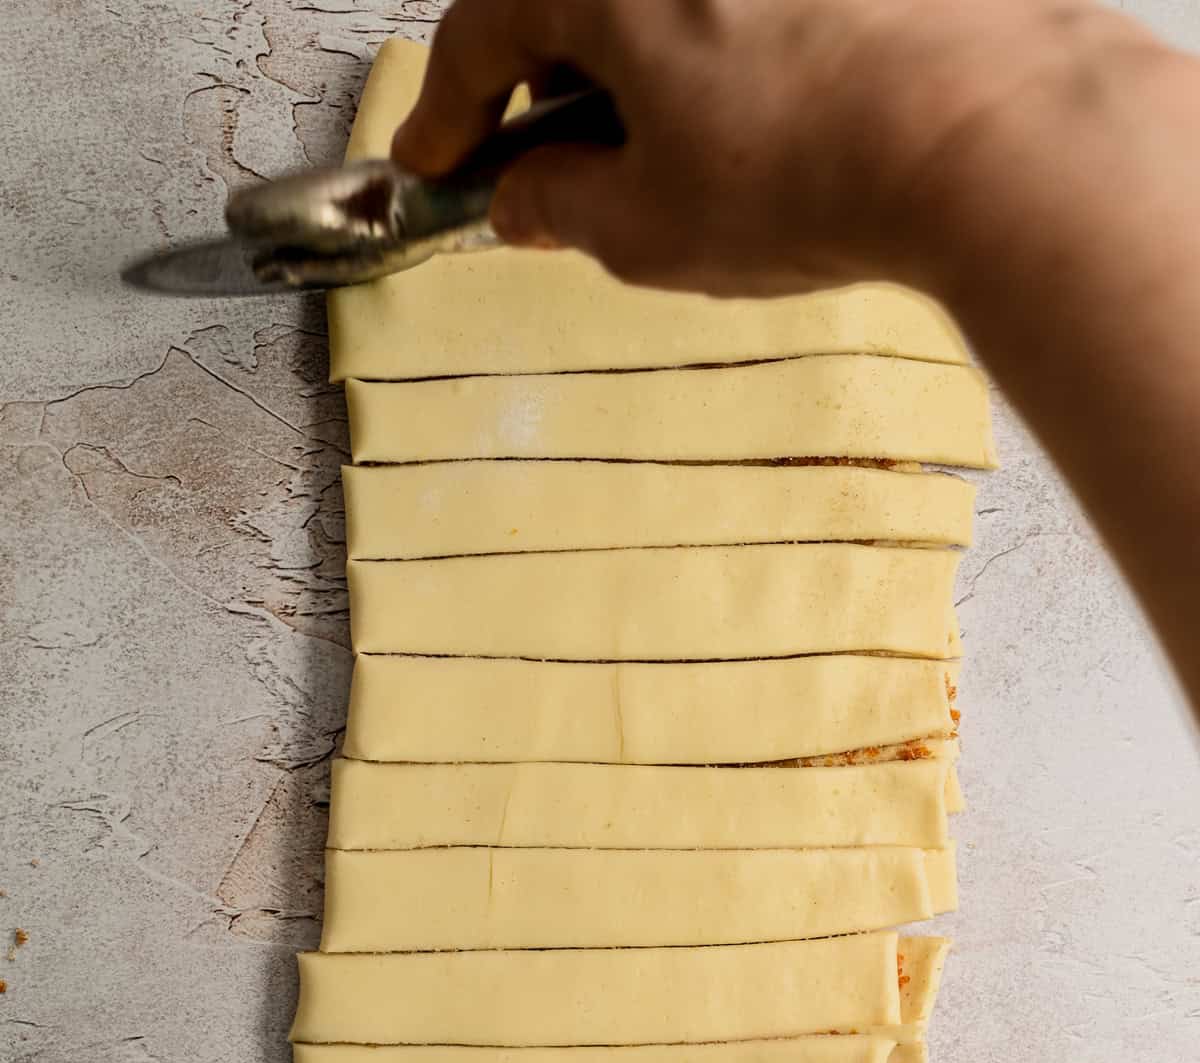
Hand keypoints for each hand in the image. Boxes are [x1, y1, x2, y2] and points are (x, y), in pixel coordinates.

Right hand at [391, 0, 1146, 298]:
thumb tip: (526, 198)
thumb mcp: (645, 227)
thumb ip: (559, 206)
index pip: (478, 34)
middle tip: (540, 167)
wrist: (986, 132)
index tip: (437, 164)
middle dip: (542, 86)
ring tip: (657, 157)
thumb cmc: (815, 167)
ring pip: (659, 2)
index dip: (446, 115)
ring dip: (633, 67)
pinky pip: (737, 6)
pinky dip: (714, 52)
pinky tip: (743, 120)